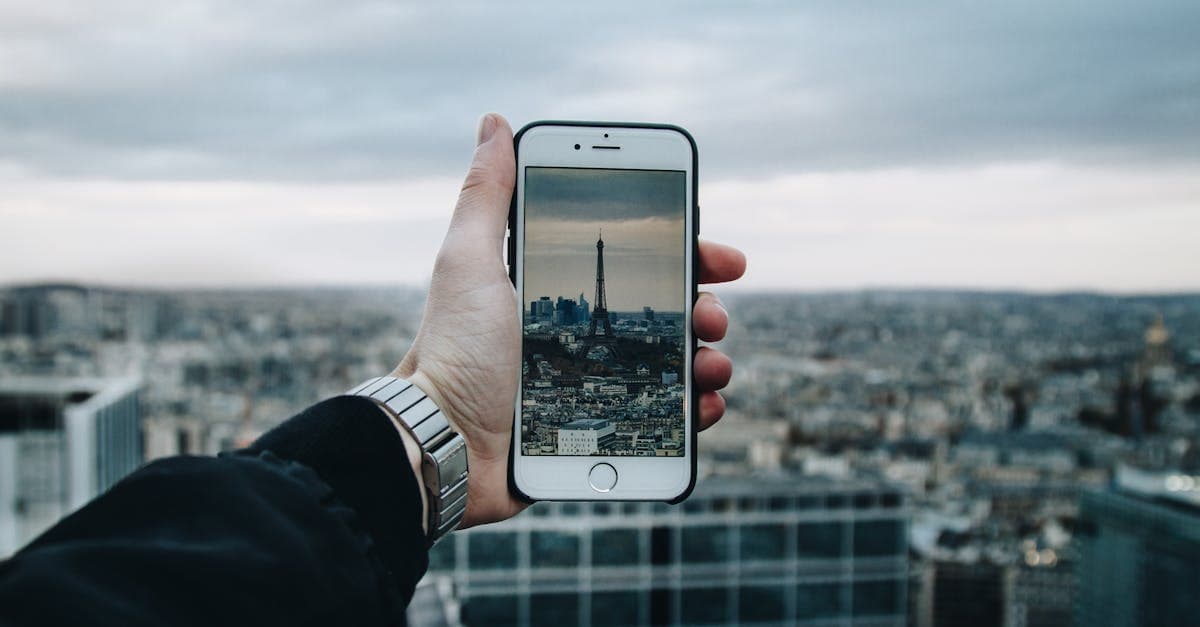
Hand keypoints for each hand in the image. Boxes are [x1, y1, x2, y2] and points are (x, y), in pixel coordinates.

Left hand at [393, 113, 746, 528]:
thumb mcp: (469, 264)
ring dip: (708, 357)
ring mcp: (595, 383)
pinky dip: (694, 409)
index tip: (718, 256)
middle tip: (714, 316)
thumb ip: (486, 197)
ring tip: (713, 364)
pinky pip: (664, 417)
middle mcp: (581, 334)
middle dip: (704, 307)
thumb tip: (495, 123)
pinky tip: (703, 405)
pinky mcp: (602, 431)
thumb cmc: (453, 353)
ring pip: (675, 364)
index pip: (635, 261)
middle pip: (665, 312)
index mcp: (557, 290)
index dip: (683, 255)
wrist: (442, 445)